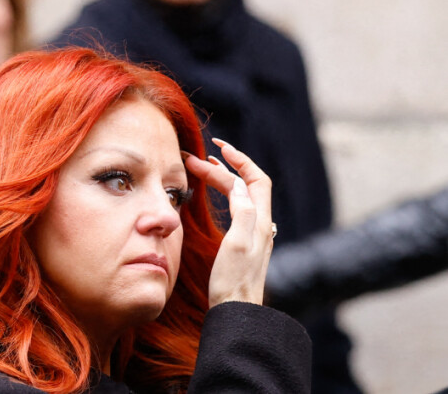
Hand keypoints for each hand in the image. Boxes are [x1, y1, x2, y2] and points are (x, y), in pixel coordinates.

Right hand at [184, 139, 272, 307]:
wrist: (236, 310)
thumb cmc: (233, 280)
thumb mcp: (237, 243)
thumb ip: (242, 210)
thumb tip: (237, 183)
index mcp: (260, 220)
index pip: (255, 178)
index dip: (240, 159)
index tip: (219, 147)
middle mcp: (259, 223)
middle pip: (244, 184)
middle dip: (223, 167)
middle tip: (197, 159)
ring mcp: (252, 232)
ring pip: (239, 195)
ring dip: (223, 178)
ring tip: (203, 168)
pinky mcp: (243, 240)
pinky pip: (236, 207)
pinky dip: (224, 193)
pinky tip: (216, 194)